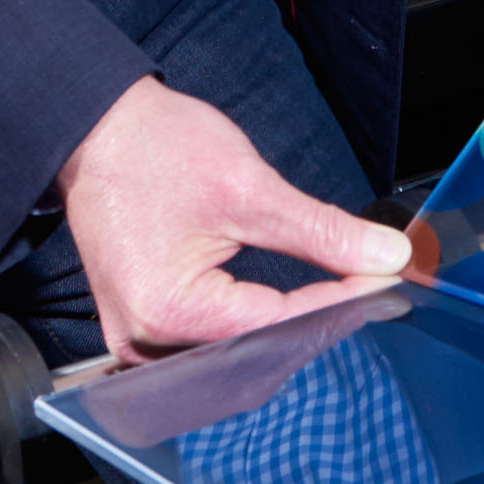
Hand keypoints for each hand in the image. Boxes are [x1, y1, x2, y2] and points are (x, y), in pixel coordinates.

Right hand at [54, 77, 409, 363]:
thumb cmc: (157, 148)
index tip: (387, 281)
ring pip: (234, 355)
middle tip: (366, 285)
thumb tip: (388, 257)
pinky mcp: (138, 328)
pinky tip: (286, 309)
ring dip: (284, 329)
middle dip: (315, 321)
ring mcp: (136, 341)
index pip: (279, 325)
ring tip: (335, 296)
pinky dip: (249, 328)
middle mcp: (146, 342)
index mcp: (169, 311)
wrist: (95, 127)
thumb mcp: (249, 186)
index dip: (341, 303)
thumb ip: (322, 231)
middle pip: (256, 351)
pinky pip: (206, 346)